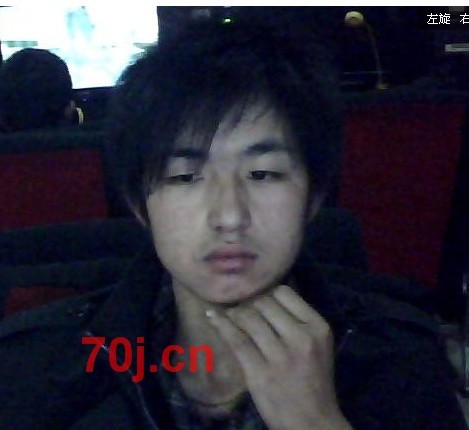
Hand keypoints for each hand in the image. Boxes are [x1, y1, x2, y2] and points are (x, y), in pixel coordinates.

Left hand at [207, 285, 352, 429]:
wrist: (312, 422)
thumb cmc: (314, 381)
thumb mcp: (316, 344)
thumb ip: (296, 320)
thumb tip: (262, 295)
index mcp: (318, 327)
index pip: (284, 292)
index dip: (268, 294)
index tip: (260, 303)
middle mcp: (300, 338)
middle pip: (264, 303)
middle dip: (250, 305)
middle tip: (243, 313)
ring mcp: (280, 356)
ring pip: (248, 318)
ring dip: (235, 314)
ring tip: (231, 317)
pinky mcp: (259, 373)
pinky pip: (235, 339)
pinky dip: (221, 325)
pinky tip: (213, 318)